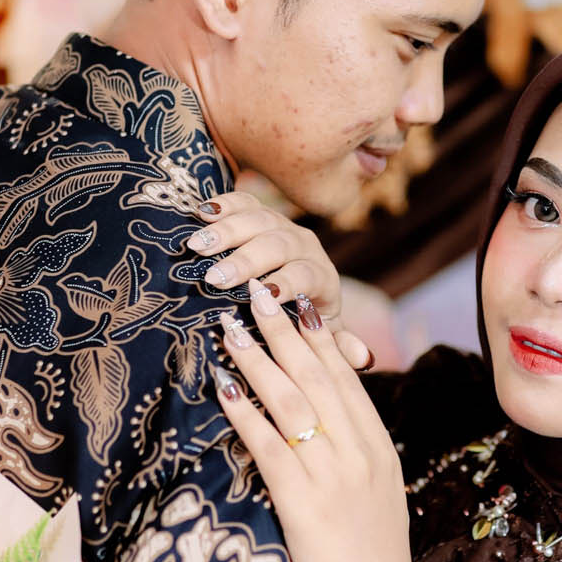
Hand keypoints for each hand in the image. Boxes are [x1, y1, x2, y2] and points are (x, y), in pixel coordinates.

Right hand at [183, 192, 373, 370]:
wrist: (303, 287)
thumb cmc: (308, 321)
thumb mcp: (324, 335)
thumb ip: (338, 345)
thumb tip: (364, 359)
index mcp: (321, 276)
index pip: (304, 274)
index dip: (285, 282)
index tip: (260, 293)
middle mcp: (304, 246)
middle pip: (277, 244)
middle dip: (246, 260)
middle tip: (215, 277)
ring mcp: (282, 226)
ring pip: (258, 219)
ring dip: (226, 231)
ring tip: (197, 246)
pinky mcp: (261, 213)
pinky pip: (243, 202)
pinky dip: (223, 204)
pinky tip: (200, 211)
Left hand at [213, 279, 418, 561]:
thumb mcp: (374, 501)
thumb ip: (355, 459)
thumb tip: (326, 424)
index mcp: (380, 450)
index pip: (347, 379)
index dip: (318, 337)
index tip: (295, 303)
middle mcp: (361, 455)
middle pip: (318, 378)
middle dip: (283, 331)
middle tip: (255, 293)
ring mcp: (336, 478)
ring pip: (292, 403)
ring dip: (258, 360)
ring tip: (230, 328)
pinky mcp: (305, 505)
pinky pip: (270, 447)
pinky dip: (245, 413)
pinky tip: (223, 389)